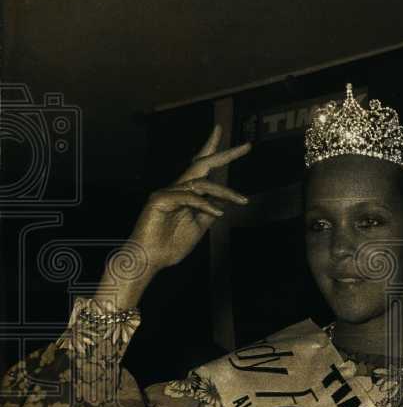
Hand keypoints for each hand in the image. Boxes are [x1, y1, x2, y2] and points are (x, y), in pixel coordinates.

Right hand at [98, 125, 250, 308]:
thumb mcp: (199, 226)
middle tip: (247, 146)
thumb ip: (210, 211)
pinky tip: (218, 213)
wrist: (151, 260)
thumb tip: (225, 202)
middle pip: (203, 164)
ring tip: (242, 200)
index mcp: (186, 192)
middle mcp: (177, 188)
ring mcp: (168, 192)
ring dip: (225, 191)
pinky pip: (189, 197)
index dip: (219, 154)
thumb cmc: (171, 245)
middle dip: (225, 154)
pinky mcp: (160, 199)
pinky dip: (206, 204)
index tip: (242, 146)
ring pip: (201, 183)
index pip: (204, 169)